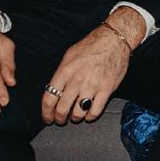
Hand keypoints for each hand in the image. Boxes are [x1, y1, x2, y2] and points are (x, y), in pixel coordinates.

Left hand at [40, 9, 142, 124]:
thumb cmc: (91, 46)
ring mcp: (92, 86)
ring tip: (75, 116)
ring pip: (78, 112)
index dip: (46, 112)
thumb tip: (54, 89)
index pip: (49, 98)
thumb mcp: (68, 56)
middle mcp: (77, 80)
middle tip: (60, 119)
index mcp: (64, 72)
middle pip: (62, 108)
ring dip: (75, 118)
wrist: (113, 40)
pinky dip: (90, 116)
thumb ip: (61, 74)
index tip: (47, 117)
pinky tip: (88, 114)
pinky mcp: (106, 89)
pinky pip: (96, 110)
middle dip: (59, 118)